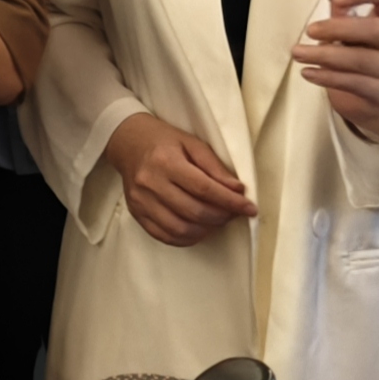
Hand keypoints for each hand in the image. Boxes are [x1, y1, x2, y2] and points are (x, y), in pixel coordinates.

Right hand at [105, 114, 256, 246]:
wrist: (128, 142)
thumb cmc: (164, 141)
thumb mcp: (193, 144)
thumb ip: (215, 167)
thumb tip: (237, 191)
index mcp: (166, 161)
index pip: (204, 189)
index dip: (231, 202)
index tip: (249, 208)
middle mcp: (150, 183)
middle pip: (194, 211)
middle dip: (221, 216)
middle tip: (234, 213)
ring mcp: (141, 201)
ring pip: (180, 228)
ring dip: (206, 230)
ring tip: (217, 220)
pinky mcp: (136, 213)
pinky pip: (164, 236)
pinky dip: (187, 238)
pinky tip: (199, 229)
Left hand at [292, 0, 378, 137]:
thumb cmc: (367, 58)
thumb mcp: (359, 35)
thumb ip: (347, 16)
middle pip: (375, 29)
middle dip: (338, 28)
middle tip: (310, 30)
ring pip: (361, 60)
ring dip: (324, 55)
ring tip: (298, 53)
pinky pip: (353, 83)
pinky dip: (327, 77)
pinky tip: (308, 73)